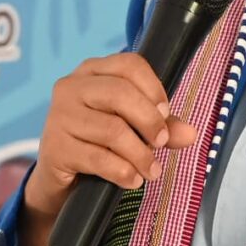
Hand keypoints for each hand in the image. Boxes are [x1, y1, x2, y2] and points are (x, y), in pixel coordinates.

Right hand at [16, 51, 199, 245]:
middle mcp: (70, 88)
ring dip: (140, 155)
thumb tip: (190, 134)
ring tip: (152, 171)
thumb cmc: (97, 141)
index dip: (153, 88)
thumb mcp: (132, 128)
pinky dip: (122, 171)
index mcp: (91, 72)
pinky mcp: (55, 148)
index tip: (166, 113)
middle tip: (162, 144)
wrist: (58, 175)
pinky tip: (133, 180)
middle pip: (120, 93)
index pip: (128, 65)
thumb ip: (161, 126)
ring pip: (112, 130)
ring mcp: (59, 117)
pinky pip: (98, 158)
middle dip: (150, 121)